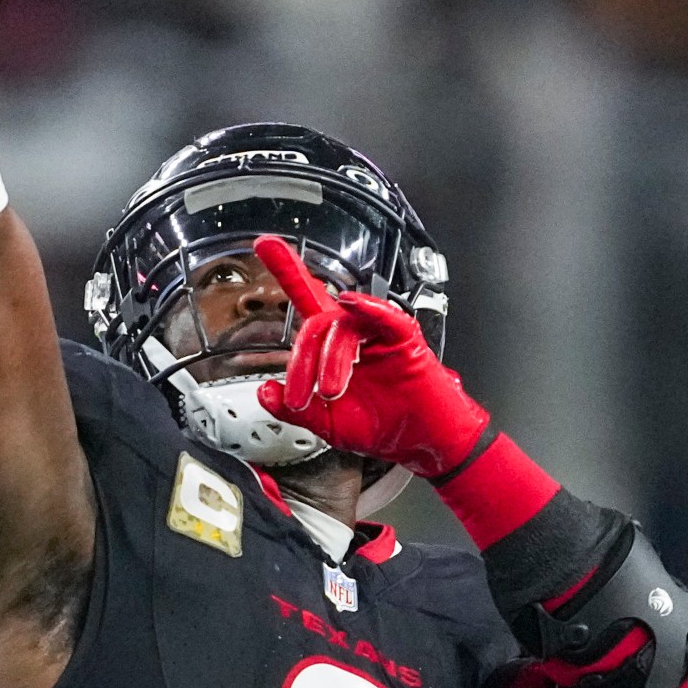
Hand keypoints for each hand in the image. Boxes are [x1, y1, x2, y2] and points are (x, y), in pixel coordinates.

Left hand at [251, 234, 489, 479]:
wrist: (422, 444)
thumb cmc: (382, 429)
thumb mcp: (327, 424)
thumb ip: (295, 410)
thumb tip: (266, 393)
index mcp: (334, 349)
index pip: (307, 301)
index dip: (288, 271)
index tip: (265, 244)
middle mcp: (354, 335)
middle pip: (317, 323)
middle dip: (303, 360)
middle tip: (302, 396)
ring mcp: (379, 335)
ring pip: (344, 325)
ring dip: (331, 358)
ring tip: (331, 391)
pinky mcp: (404, 339)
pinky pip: (385, 316)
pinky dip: (368, 306)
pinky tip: (351, 302)